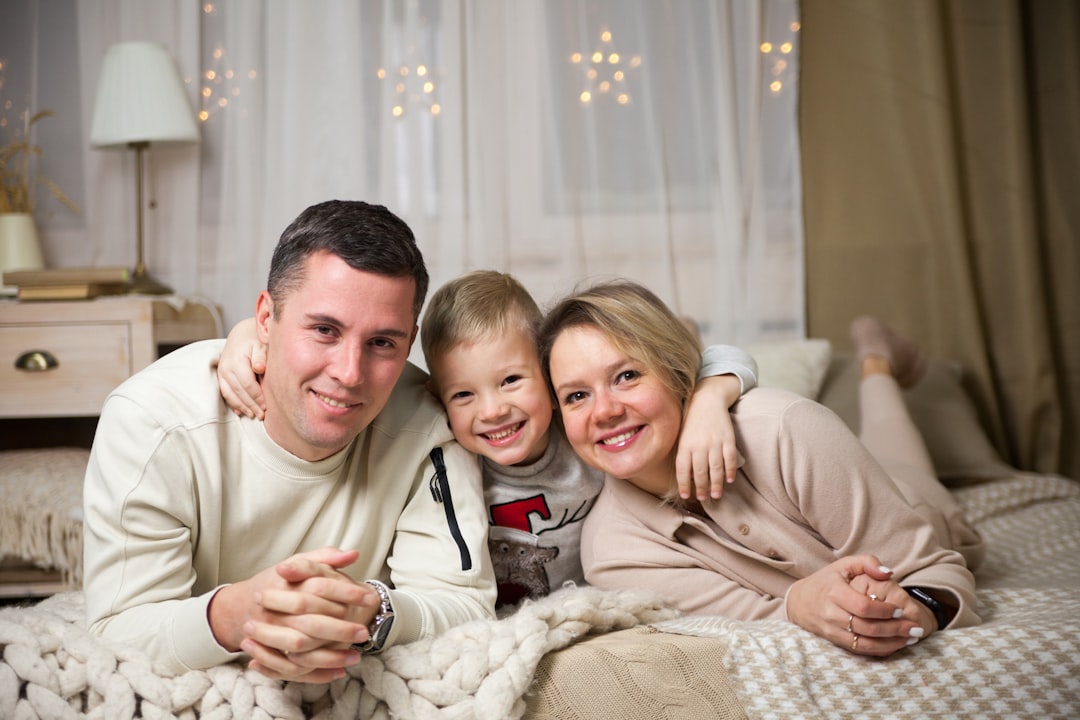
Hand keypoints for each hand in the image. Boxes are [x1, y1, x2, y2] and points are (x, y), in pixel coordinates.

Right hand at [209, 547, 379, 682]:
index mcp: (284, 584)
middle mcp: (275, 611)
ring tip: (355, 657)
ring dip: (330, 657)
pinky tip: (338, 672)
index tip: (368, 597)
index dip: (346, 593)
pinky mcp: (271, 653)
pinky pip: (293, 670)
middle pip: (310, 623)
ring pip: (301, 650)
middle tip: (364, 632)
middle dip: (340, 630)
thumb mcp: (299, 562)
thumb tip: (353, 554)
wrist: (243, 605)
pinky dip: (316, 674)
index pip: (319, 587)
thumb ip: (326, 557)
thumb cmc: (279, 582)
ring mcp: (271, 634)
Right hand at [215, 317, 266, 418]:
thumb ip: (261, 356)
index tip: (266, 406)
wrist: (241, 333)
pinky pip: (225, 393)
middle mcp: (226, 368)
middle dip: (251, 405)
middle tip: (261, 416)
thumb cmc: (255, 339)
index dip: (257, 396)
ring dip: (241, 407)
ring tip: (253, 416)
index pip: (247, 384)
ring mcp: (222, 373)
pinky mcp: (221, 376)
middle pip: (239, 392)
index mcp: (236, 361)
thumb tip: (259, 368)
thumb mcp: (261, 344)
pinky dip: (233, 403)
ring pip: (230, 394)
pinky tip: (241, 412)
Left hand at [676, 375, 741, 500]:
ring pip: (716, 468)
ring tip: (716, 495)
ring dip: (717, 484)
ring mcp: (714, 442)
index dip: (684, 484)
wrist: (707, 400)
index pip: (683, 470)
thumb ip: (683, 454)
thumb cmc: (692, 421)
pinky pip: (730, 458)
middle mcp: (699, 445)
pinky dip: (730, 470)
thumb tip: (687, 477)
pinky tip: (730, 480)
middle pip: (700, 472)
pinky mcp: (728, 439)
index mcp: (685, 445)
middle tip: (703, 498)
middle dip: (702, 488)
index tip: (686, 495)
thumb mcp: (682, 436)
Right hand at [786, 556, 927, 656]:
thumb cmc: (826, 581)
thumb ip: (867, 563)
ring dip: (890, 643)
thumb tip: (888, 573)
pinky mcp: (834, 641)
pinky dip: (879, 650)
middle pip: (866, 627)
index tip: (899, 610)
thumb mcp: (843, 565)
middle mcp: (831, 614)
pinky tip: (895, 646)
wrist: (799, 602)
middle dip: (894, 630)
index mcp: (834, 592)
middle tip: (915, 628)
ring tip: (910, 640)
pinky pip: (859, 650)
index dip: (883, 610)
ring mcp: (832, 630)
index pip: (862, 606)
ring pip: (864, 643)